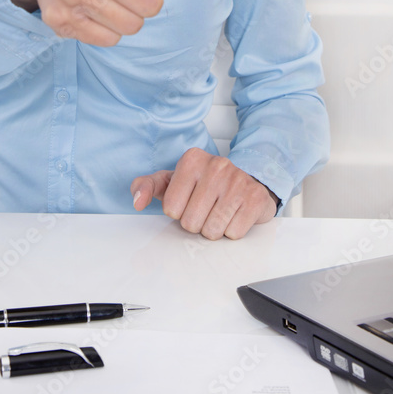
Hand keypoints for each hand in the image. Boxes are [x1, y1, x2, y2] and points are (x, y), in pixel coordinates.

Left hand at [130, 148, 277, 239]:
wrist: (247, 181)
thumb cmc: (204, 184)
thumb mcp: (172, 181)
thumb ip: (147, 186)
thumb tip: (137, 201)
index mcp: (191, 159)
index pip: (171, 208)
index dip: (179, 211)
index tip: (189, 200)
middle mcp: (216, 165)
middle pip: (191, 222)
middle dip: (197, 223)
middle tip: (206, 209)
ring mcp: (237, 181)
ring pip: (212, 230)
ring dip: (214, 229)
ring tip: (219, 212)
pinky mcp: (255, 198)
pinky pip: (233, 233)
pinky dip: (232, 230)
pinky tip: (234, 214)